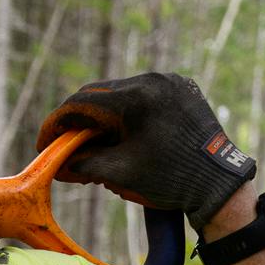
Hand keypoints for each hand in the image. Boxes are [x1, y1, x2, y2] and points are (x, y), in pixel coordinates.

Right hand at [39, 73, 257, 226]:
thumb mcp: (119, 173)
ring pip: (120, 93)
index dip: (56, 124)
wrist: (220, 184)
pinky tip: (121, 134)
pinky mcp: (182, 89)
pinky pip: (144, 95)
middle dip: (77, 119)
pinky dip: (126, 112)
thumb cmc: (171, 180)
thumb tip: (58, 164)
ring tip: (93, 142)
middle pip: (99, 94)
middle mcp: (153, 80)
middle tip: (64, 143)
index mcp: (136, 98)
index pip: (81, 103)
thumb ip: (83, 164)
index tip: (44, 143)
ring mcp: (169, 82)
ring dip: (102, 115)